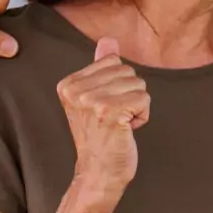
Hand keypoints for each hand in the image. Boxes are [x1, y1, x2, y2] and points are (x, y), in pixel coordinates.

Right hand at [57, 37, 149, 205]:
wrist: (99, 173)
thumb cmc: (101, 136)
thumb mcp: (96, 99)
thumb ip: (101, 67)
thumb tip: (108, 40)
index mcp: (68, 84)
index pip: (113, 61)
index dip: (118, 85)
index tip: (105, 109)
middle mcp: (76, 91)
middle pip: (127, 71)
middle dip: (129, 95)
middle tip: (113, 119)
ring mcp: (92, 101)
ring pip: (138, 85)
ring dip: (136, 106)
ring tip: (118, 125)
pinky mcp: (110, 112)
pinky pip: (144, 99)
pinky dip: (142, 116)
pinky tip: (126, 130)